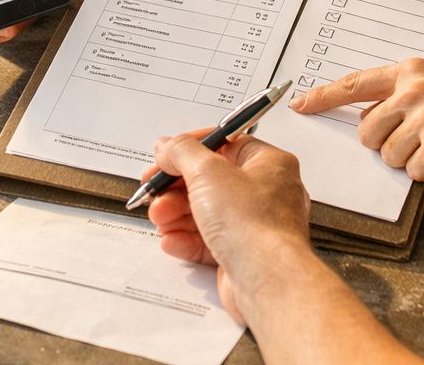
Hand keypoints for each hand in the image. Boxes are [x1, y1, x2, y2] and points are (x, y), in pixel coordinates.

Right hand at [145, 132, 312, 321]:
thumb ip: (182, 152)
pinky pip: (210, 241)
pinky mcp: (243, 254)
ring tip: (159, 218)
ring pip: (207, 212)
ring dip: (176, 214)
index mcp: (268, 163)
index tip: (165, 156)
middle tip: (155, 191)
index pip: (224, 145)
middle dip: (175, 188)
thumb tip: (169, 146)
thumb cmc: (254, 224)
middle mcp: (266, 193)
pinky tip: (172, 241)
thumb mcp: (208, 172)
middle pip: (210, 181)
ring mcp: (255, 225)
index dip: (190, 149)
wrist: (267, 279)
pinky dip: (187, 240)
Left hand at [291, 58, 423, 180]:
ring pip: (386, 155)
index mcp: (412, 72)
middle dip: (384, 144)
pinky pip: (412, 172)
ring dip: (409, 160)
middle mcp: (414, 92)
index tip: (300, 105)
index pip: (355, 83)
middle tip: (418, 140)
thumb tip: (368, 119)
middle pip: (366, 131)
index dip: (323, 96)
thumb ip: (404, 96)